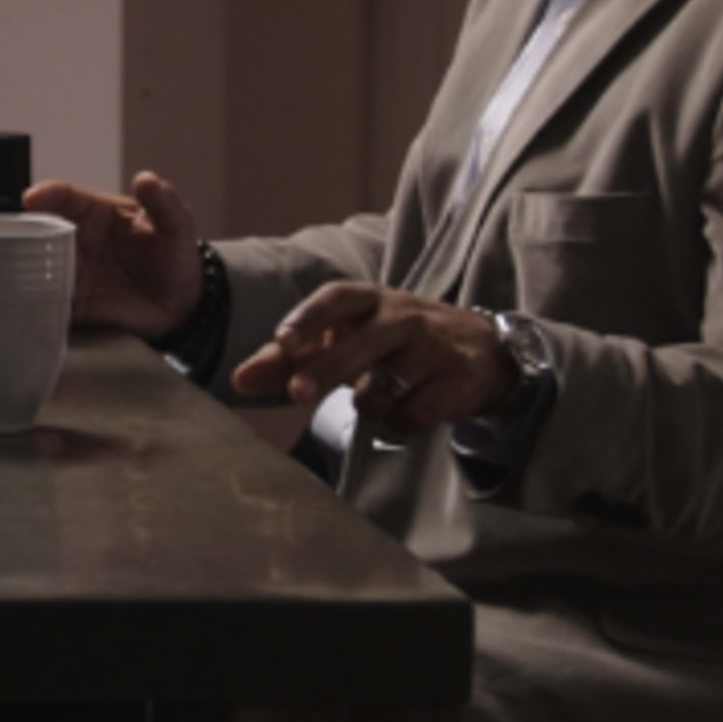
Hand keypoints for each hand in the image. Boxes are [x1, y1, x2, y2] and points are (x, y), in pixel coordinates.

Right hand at [24, 171, 207, 336]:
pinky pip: (47, 299)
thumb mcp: (176, 225)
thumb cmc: (175, 255)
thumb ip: (163, 203)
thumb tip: (147, 179)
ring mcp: (72, 270)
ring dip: (24, 267)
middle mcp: (76, 238)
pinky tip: (27, 301)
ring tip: (13, 270)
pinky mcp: (73, 301)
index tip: (31, 199)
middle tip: (12, 237)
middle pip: (41, 229)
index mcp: (96, 212)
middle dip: (23, 231)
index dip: (47, 194)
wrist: (181, 303)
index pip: (65, 197)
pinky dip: (35, 300)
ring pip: (37, 264)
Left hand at [231, 285, 517, 438]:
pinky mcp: (459, 380)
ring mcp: (434, 347)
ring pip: (384, 388)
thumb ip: (292, 358)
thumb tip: (239, 378)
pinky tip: (411, 409)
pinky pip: (412, 414)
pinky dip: (400, 423)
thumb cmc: (396, 342)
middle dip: (326, 370)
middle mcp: (402, 316)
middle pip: (360, 344)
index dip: (308, 317)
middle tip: (297, 393)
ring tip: (384, 394)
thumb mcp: (347, 338)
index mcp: (369, 300)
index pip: (337, 298)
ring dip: (371, 405)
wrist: (483, 353)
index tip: (283, 341)